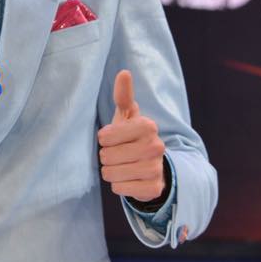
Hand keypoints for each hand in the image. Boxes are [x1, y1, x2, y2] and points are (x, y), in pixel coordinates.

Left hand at [98, 70, 165, 202]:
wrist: (152, 166)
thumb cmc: (132, 137)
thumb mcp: (127, 116)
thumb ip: (123, 96)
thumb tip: (124, 72)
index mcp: (147, 125)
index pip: (104, 137)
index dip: (105, 139)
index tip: (116, 138)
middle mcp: (155, 146)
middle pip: (106, 157)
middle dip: (107, 157)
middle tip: (120, 154)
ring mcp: (156, 168)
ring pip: (111, 174)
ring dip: (112, 172)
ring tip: (124, 166)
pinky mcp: (153, 188)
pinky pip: (119, 189)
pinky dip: (119, 185)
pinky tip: (130, 179)